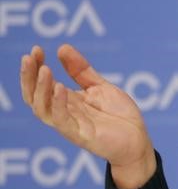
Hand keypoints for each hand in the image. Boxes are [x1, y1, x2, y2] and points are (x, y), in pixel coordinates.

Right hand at [19, 44, 155, 188]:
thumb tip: (62, 48)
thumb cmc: (120, 116)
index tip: (36, 49)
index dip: (36, 67)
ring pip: (42, 109)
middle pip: (35, 96)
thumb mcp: (100, 87)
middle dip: (29, 76)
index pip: (43, 83)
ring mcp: (71, 125)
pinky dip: (58, 105)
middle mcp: (64, 113)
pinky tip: (60, 88)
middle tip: (28, 57)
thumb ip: (81, 70)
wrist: (139, 140)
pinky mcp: (81, 136)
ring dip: (41, 89)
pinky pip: (62, 121)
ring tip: (44, 70)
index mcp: (67, 101)